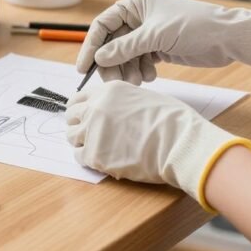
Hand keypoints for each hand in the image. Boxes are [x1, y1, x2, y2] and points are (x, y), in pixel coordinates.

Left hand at [65, 81, 250, 211]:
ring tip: (97, 147)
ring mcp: (93, 131)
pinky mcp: (95, 155)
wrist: (179, 144)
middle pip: (71, 116)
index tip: (81, 117)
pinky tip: (100, 159)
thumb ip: (120, 102)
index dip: (79, 109)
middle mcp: (96, 107)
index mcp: (108, 91)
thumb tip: (110, 110)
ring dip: (81, 141)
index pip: (78, 98)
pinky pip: (78, 156)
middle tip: (88, 134)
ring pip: (71, 136)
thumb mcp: (143, 98)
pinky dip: (86, 158)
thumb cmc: (171, 122)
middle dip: (77, 124)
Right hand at [76, 0, 250, 84]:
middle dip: (112, 64)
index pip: (103, 25)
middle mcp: (138, 17)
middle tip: (115, 83)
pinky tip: (151, 76)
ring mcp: (148, 33)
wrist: (228, 38)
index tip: (84, 68)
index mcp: (135, 4)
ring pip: (125, 56)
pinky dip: (141, 71)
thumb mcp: (156, 36)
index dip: (91, 46)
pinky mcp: (158, 48)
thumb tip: (99, 58)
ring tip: (138, 81)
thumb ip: (125, 48)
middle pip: (112, 44)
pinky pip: (139, 61)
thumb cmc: (195, 27)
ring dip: (128, 70)